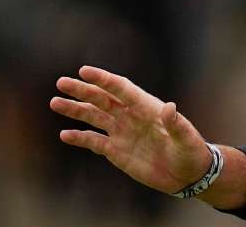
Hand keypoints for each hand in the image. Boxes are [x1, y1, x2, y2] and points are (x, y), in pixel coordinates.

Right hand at [51, 66, 210, 194]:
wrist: (187, 174)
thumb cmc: (191, 151)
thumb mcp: (186, 138)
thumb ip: (176, 124)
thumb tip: (169, 107)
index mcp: (147, 107)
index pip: (122, 89)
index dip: (103, 79)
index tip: (84, 71)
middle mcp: (131, 116)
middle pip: (103, 99)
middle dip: (83, 90)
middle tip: (61, 83)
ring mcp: (122, 132)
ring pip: (94, 116)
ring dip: (75, 110)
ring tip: (55, 102)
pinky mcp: (116, 150)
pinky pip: (94, 141)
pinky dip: (80, 138)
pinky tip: (64, 134)